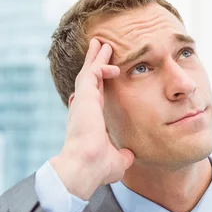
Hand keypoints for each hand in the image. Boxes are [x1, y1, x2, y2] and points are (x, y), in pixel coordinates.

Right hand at [49, 38, 134, 199]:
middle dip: (95, 64)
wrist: (86, 167)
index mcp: (89, 121)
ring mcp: (82, 103)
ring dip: (96, 58)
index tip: (101, 76)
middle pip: (90, 81)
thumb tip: (129, 156)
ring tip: (101, 42)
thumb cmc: (97, 168)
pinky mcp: (84, 97)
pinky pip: (92, 74)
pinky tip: (111, 63)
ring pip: (89, 73)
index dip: (98, 86)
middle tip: (100, 48)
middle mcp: (83, 110)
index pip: (94, 98)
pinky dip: (100, 66)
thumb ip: (123, 155)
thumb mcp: (117, 161)